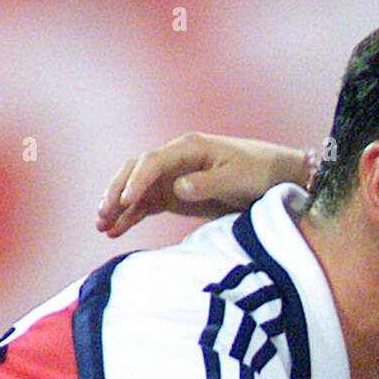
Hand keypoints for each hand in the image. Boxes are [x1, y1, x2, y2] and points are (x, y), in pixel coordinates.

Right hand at [96, 132, 315, 237]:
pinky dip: (131, 216)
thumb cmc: (259, 172)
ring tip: (102, 226)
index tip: (127, 201)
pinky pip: (147, 204)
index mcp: (189, 148)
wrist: (275, 177)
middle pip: (136, 171)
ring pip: (137, 188)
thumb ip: (207, 183)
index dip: (138, 181)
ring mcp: (173, 177)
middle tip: (103, 214)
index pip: (153, 162)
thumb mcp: (237, 178)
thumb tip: (177, 188)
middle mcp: (176, 159)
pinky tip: (116, 230)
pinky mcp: (176, 195)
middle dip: (117, 191)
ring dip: (119, 206)